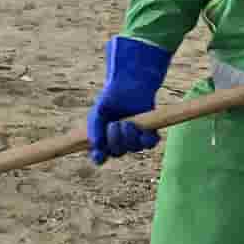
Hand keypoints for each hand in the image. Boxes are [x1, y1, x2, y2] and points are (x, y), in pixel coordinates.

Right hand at [86, 36, 170, 164]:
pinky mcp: (149, 134)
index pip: (100, 156)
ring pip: (134, 149)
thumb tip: (96, 146)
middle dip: (115, 140)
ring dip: (129, 137)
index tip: (99, 154)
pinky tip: (139, 126)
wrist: (128, 86)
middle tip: (114, 124)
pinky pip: (149, 144)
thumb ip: (94, 129)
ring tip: (127, 122)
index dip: (99, 158)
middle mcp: (120, 142)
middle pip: (117, 153)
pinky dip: (145, 137)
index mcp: (104, 139)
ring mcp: (135, 139)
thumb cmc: (111, 99)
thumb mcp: (97, 113)